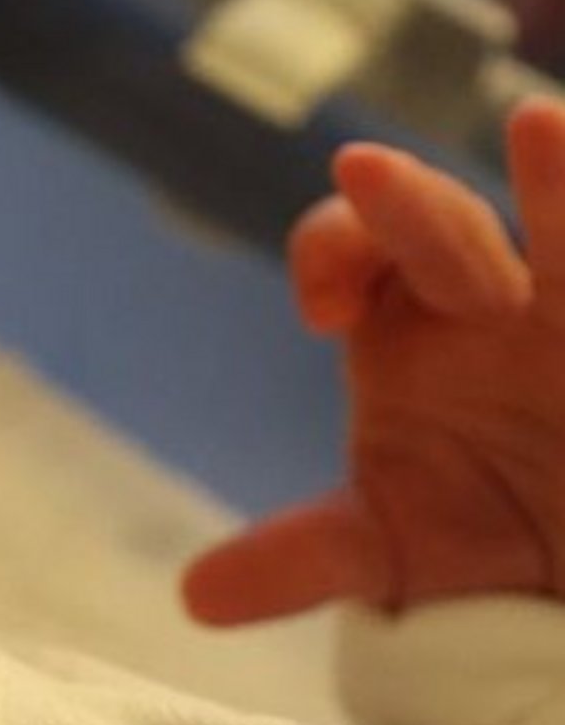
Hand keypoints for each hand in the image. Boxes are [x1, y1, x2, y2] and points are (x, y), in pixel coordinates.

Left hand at [182, 98, 564, 625]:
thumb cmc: (474, 528)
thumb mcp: (388, 550)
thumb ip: (301, 562)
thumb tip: (197, 599)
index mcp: (407, 320)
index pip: (351, 248)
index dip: (330, 251)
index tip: (320, 309)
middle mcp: (493, 294)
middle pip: (442, 230)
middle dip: (411, 209)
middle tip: (364, 174)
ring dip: (561, 181)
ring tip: (538, 125)